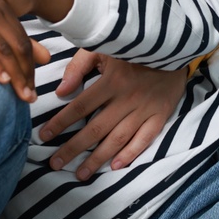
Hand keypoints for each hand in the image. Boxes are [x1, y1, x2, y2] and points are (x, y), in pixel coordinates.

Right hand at [0, 0, 49, 102]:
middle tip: (30, 98)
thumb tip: (47, 57)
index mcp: (1, 8)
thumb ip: (17, 42)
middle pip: (17, 47)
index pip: (23, 42)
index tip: (32, 89)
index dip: (30, 68)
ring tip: (22, 96)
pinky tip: (2, 80)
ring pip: (3, 49)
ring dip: (15, 75)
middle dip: (26, 75)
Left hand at [37, 50, 190, 180]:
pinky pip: (145, 139)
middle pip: (95, 129)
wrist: (174, 44)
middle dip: (73, 149)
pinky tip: (114, 166)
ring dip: (97, 158)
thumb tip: (61, 91)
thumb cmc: (133, 47)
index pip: (80, 106)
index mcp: (111, 81)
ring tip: (80, 174)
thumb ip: (80, 66)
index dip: (60, 123)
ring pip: (117, 139)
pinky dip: (130, 154)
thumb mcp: (104, 47)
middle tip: (55, 164)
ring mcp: (145, 109)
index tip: (43, 137)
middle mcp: (126, 99)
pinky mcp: (160, 115)